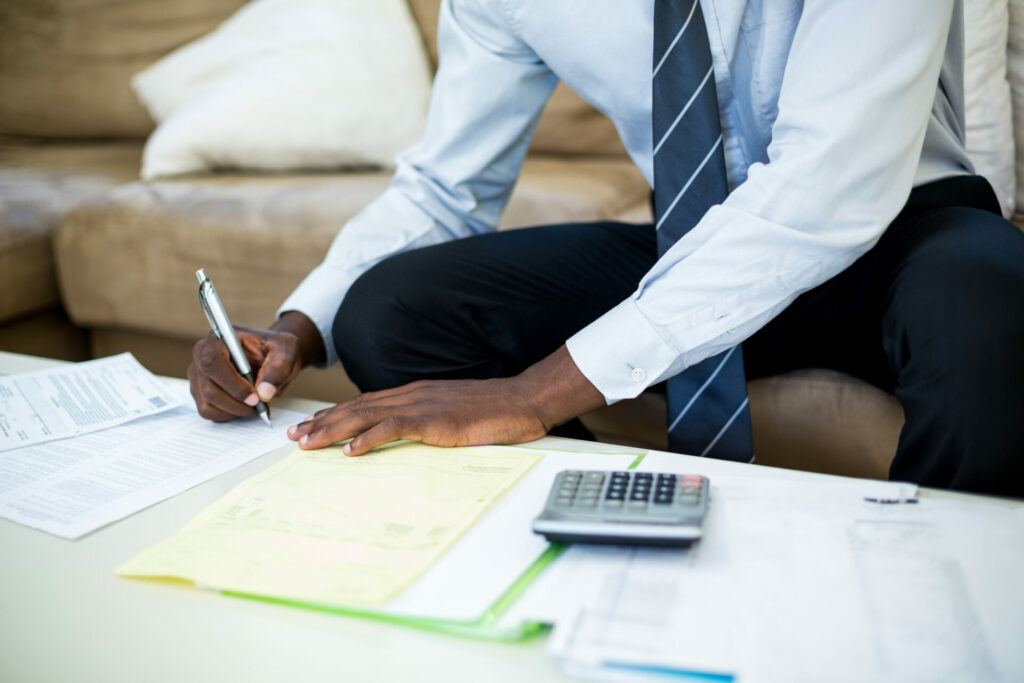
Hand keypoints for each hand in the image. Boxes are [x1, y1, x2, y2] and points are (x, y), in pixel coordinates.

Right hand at [189, 311, 323, 421]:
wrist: (272, 356)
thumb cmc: (276, 349)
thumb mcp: (286, 352)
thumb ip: (278, 369)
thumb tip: (264, 393)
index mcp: (220, 338)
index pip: (213, 361)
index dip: (232, 383)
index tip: (255, 397)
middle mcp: (202, 355)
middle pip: (209, 387)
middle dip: (238, 402)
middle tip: (261, 405)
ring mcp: (198, 375)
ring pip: (208, 403)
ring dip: (235, 411)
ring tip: (257, 405)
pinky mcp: (200, 391)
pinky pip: (209, 411)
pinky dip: (229, 415)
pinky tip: (245, 407)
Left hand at [287, 345, 604, 454]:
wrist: (524, 401)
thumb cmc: (494, 412)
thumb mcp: (453, 416)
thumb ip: (428, 422)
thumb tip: (409, 439)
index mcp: (416, 394)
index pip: (366, 404)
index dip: (335, 415)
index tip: (309, 427)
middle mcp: (413, 395)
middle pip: (358, 408)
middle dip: (322, 423)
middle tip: (293, 437)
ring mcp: (423, 405)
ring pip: (367, 416)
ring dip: (333, 430)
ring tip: (307, 443)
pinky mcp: (436, 420)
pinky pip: (396, 428)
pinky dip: (370, 438)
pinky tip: (350, 450)